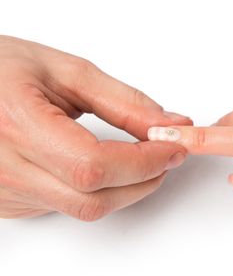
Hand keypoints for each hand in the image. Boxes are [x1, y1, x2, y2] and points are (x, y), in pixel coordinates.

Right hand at [0, 35, 190, 220]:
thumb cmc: (0, 68)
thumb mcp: (67, 71)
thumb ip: (123, 101)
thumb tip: (170, 125)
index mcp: (16, 123)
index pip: (94, 166)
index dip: (144, 161)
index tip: (173, 147)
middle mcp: (5, 167)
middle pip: (94, 198)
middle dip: (144, 178)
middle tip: (165, 152)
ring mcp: (5, 191)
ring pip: (84, 208)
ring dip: (125, 187)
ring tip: (138, 156)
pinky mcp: (10, 203)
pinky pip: (67, 206)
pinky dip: (98, 189)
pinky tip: (101, 164)